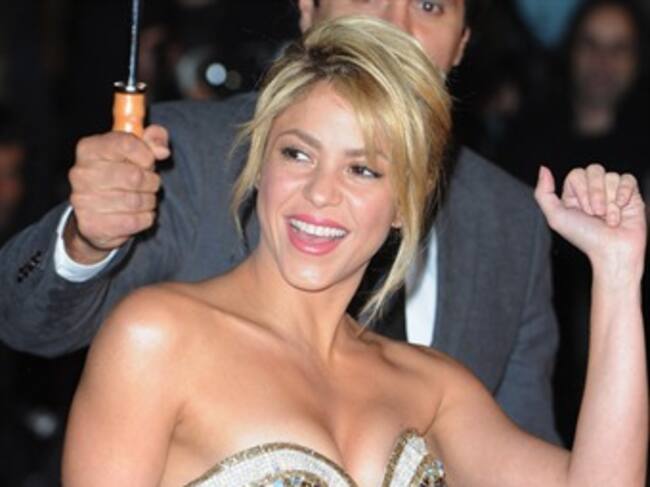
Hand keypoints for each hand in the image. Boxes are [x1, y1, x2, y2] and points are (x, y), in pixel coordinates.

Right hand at [64, 125, 169, 263]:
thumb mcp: (138, 149)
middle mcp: (81, 173)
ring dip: (149, 201)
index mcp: (89, 149)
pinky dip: (145, 218)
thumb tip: (162, 150)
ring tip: (144, 199)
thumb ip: (154, 139)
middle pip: (135, 176)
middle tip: (150, 183)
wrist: (99, 212)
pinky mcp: (92, 225)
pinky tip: (139, 214)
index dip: (146, 154)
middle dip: (151, 181)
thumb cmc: (122, 174)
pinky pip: (134, 222)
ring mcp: (83, 200)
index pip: (125, 143)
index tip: (149, 161)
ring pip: (136, 201)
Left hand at [535, 164, 645, 281]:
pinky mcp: (630, 194)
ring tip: (608, 218)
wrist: (613, 251)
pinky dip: (624, 194)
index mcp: (574, 195)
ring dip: (609, 200)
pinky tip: (621, 208)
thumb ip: (544, 193)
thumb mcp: (556, 217)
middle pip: (594, 170)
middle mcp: (592, 191)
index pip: (576, 174)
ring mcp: (611, 191)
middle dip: (596, 194)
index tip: (583, 211)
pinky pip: (627, 179)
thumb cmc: (585, 238)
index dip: (581, 190)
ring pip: (611, 176)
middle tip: (596, 214)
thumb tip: (543, 168)